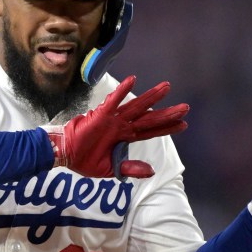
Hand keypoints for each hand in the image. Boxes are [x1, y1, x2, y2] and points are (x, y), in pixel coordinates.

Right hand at [46, 76, 188, 177]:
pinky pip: (113, 102)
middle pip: (150, 118)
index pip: (151, 131)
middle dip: (167, 113)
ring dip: (152, 97)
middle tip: (186, 107)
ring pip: (136, 106)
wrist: (65, 155)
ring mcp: (113, 119)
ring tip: (167, 87)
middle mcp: (122, 125)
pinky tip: (132, 80)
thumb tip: (152, 172)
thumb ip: (131, 169)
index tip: (184, 125)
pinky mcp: (100, 116)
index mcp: (125, 137)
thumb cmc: (85, 160)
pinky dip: (121, 91)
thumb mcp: (111, 169)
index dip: (167, 128)